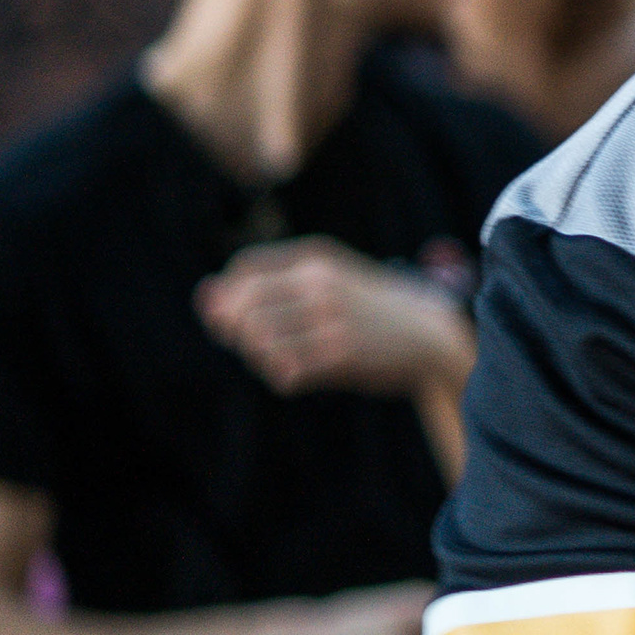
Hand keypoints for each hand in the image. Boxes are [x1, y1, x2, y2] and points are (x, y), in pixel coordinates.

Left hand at [198, 240, 473, 399]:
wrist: (430, 333)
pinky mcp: (342, 354)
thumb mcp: (328, 278)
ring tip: (279, 360)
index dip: (228, 296)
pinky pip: (284, 370)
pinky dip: (282, 376)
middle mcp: (320, 284)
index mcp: (315, 258)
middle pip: (244, 306)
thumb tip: (205, 298)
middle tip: (251, 344)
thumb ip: (272, 283)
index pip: (243, 269)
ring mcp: (331, 319)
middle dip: (234, 330)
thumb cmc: (370, 308)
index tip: (238, 316)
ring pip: (259, 341)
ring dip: (258, 357)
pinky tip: (298, 374)